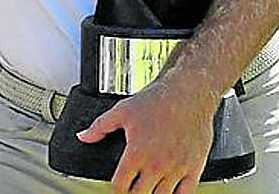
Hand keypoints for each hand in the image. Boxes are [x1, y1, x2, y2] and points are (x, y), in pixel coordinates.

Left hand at [76, 74, 215, 192]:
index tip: (118, 183)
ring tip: (149, 186)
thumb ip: (99, 127)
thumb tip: (83, 136)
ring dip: (152, 193)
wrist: (187, 94)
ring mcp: (176, 169)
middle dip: (133, 192)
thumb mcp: (121, 111)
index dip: (116, 186)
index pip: (120, 186)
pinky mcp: (194, 168)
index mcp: (136, 153)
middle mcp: (156, 165)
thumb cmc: (156, 101)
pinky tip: (169, 189)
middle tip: (132, 186)